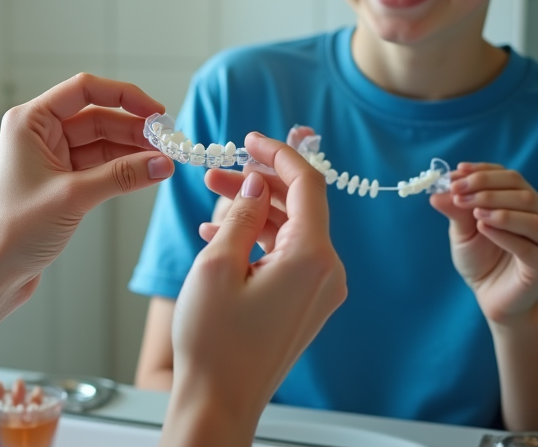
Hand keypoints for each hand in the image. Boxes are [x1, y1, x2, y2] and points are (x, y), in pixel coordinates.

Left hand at [0, 74, 172, 301]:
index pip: (83, 90)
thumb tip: (163, 163)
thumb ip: (121, 176)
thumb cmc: (14, 230)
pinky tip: (147, 174)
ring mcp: (49, 158)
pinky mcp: (58, 182)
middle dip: (134, 130)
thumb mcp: (73, 197)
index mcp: (29, 122)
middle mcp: (37, 134)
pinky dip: (121, 170)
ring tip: (165, 162)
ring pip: (100, 143)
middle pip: (97, 117)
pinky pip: (97, 166)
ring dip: (131, 152)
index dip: (124, 96)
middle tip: (169, 143)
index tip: (157, 113)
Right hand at [162, 133, 346, 444]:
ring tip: (212, 196)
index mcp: (311, 258)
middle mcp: (326, 272)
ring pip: (290, 229)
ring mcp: (319, 291)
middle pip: (299, 205)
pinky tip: (221, 232)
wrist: (219, 401)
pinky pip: (287, 255)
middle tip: (218, 169)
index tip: (249, 138)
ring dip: (254, 208)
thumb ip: (241, 213)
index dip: (279, 153)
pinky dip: (258, 237)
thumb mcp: (216, 265)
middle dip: (259, 181)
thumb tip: (258, 181)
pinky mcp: (306, 304)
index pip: (307, 184)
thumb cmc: (214, 341)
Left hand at [430, 163, 537, 323]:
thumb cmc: (479, 259)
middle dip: (486, 188)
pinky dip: (505, 234)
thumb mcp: (461, 230)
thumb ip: (455, 210)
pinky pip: (530, 246)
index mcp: (524, 201)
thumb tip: (437, 192)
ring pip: (532, 215)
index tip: (456, 174)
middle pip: (521, 191)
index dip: (482, 173)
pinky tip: (484, 229)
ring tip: (474, 213)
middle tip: (458, 193)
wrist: (490, 296)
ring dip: (498, 208)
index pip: (509, 176)